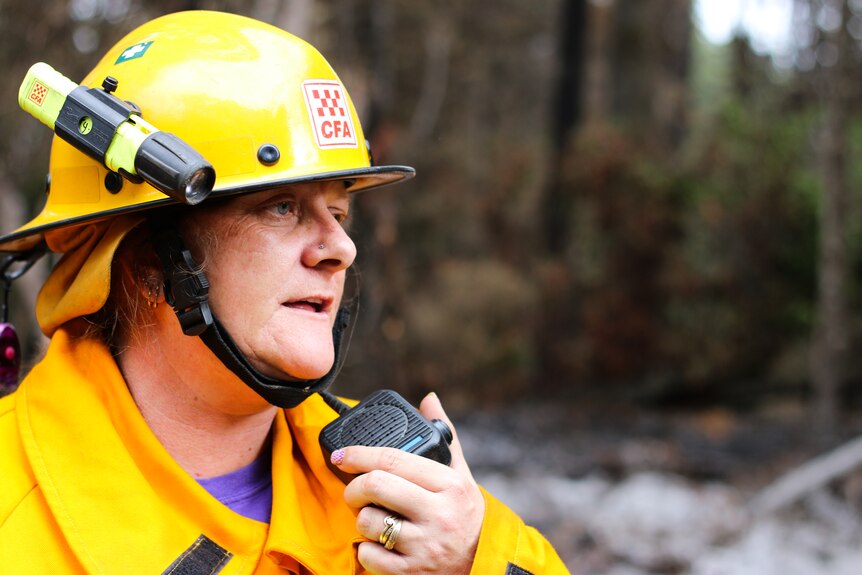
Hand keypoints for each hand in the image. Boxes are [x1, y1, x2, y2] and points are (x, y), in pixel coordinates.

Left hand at [333, 392, 484, 574]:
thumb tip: (429, 399)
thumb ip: (445, 438)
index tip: (342, 454)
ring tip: (374, 518)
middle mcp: (438, 514)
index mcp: (450, 485)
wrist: (482, 567)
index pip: (394, 459)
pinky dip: (365, 548)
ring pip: (367, 521)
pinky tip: (380, 544)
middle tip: (354, 490)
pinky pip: (367, 554)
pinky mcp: (410, 573)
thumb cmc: (466, 517)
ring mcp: (424, 546)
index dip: (360, 453)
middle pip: (375, 485)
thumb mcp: (462, 477)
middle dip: (353, 486)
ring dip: (361, 519)